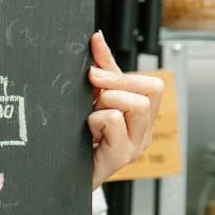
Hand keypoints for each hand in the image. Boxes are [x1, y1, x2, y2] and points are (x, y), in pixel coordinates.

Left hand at [87, 32, 164, 189]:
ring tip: (91, 116)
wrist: (62, 177)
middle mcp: (143, 132)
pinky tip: (87, 132)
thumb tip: (97, 37)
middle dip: (118, 82)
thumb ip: (100, 71)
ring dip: (108, 101)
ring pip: (138, 105)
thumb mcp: (92, 101)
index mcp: (141, 118)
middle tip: (92, 88)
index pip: (153, 84)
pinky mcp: (120, 157)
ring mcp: (135, 146)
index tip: (93, 70)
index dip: (123, 71)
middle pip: (152, 90)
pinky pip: (114, 122)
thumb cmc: (79, 140)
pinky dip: (97, 119)